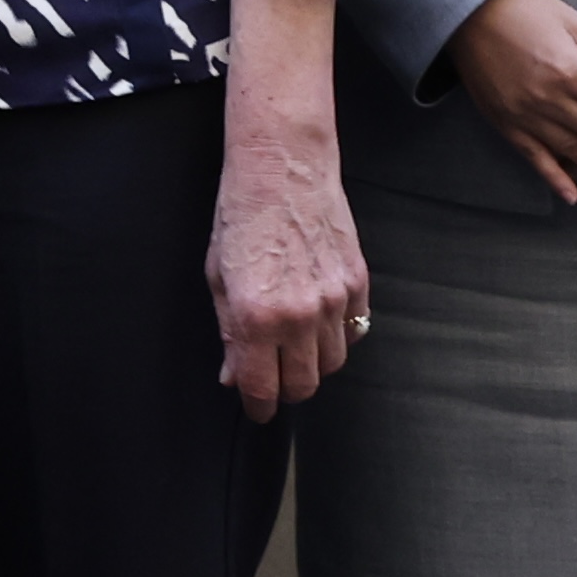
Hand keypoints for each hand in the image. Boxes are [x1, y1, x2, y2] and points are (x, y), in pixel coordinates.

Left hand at [207, 108, 370, 420]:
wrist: (283, 167)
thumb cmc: (241, 214)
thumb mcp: (218, 276)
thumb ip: (229, 332)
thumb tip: (234, 375)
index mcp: (256, 316)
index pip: (262, 388)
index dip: (258, 406)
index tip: (257, 409)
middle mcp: (299, 315)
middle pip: (303, 385)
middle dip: (285, 390)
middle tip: (273, 379)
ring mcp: (334, 301)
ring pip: (332, 364)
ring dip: (313, 363)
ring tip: (294, 344)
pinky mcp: (358, 284)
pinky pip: (354, 331)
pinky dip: (337, 335)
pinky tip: (318, 318)